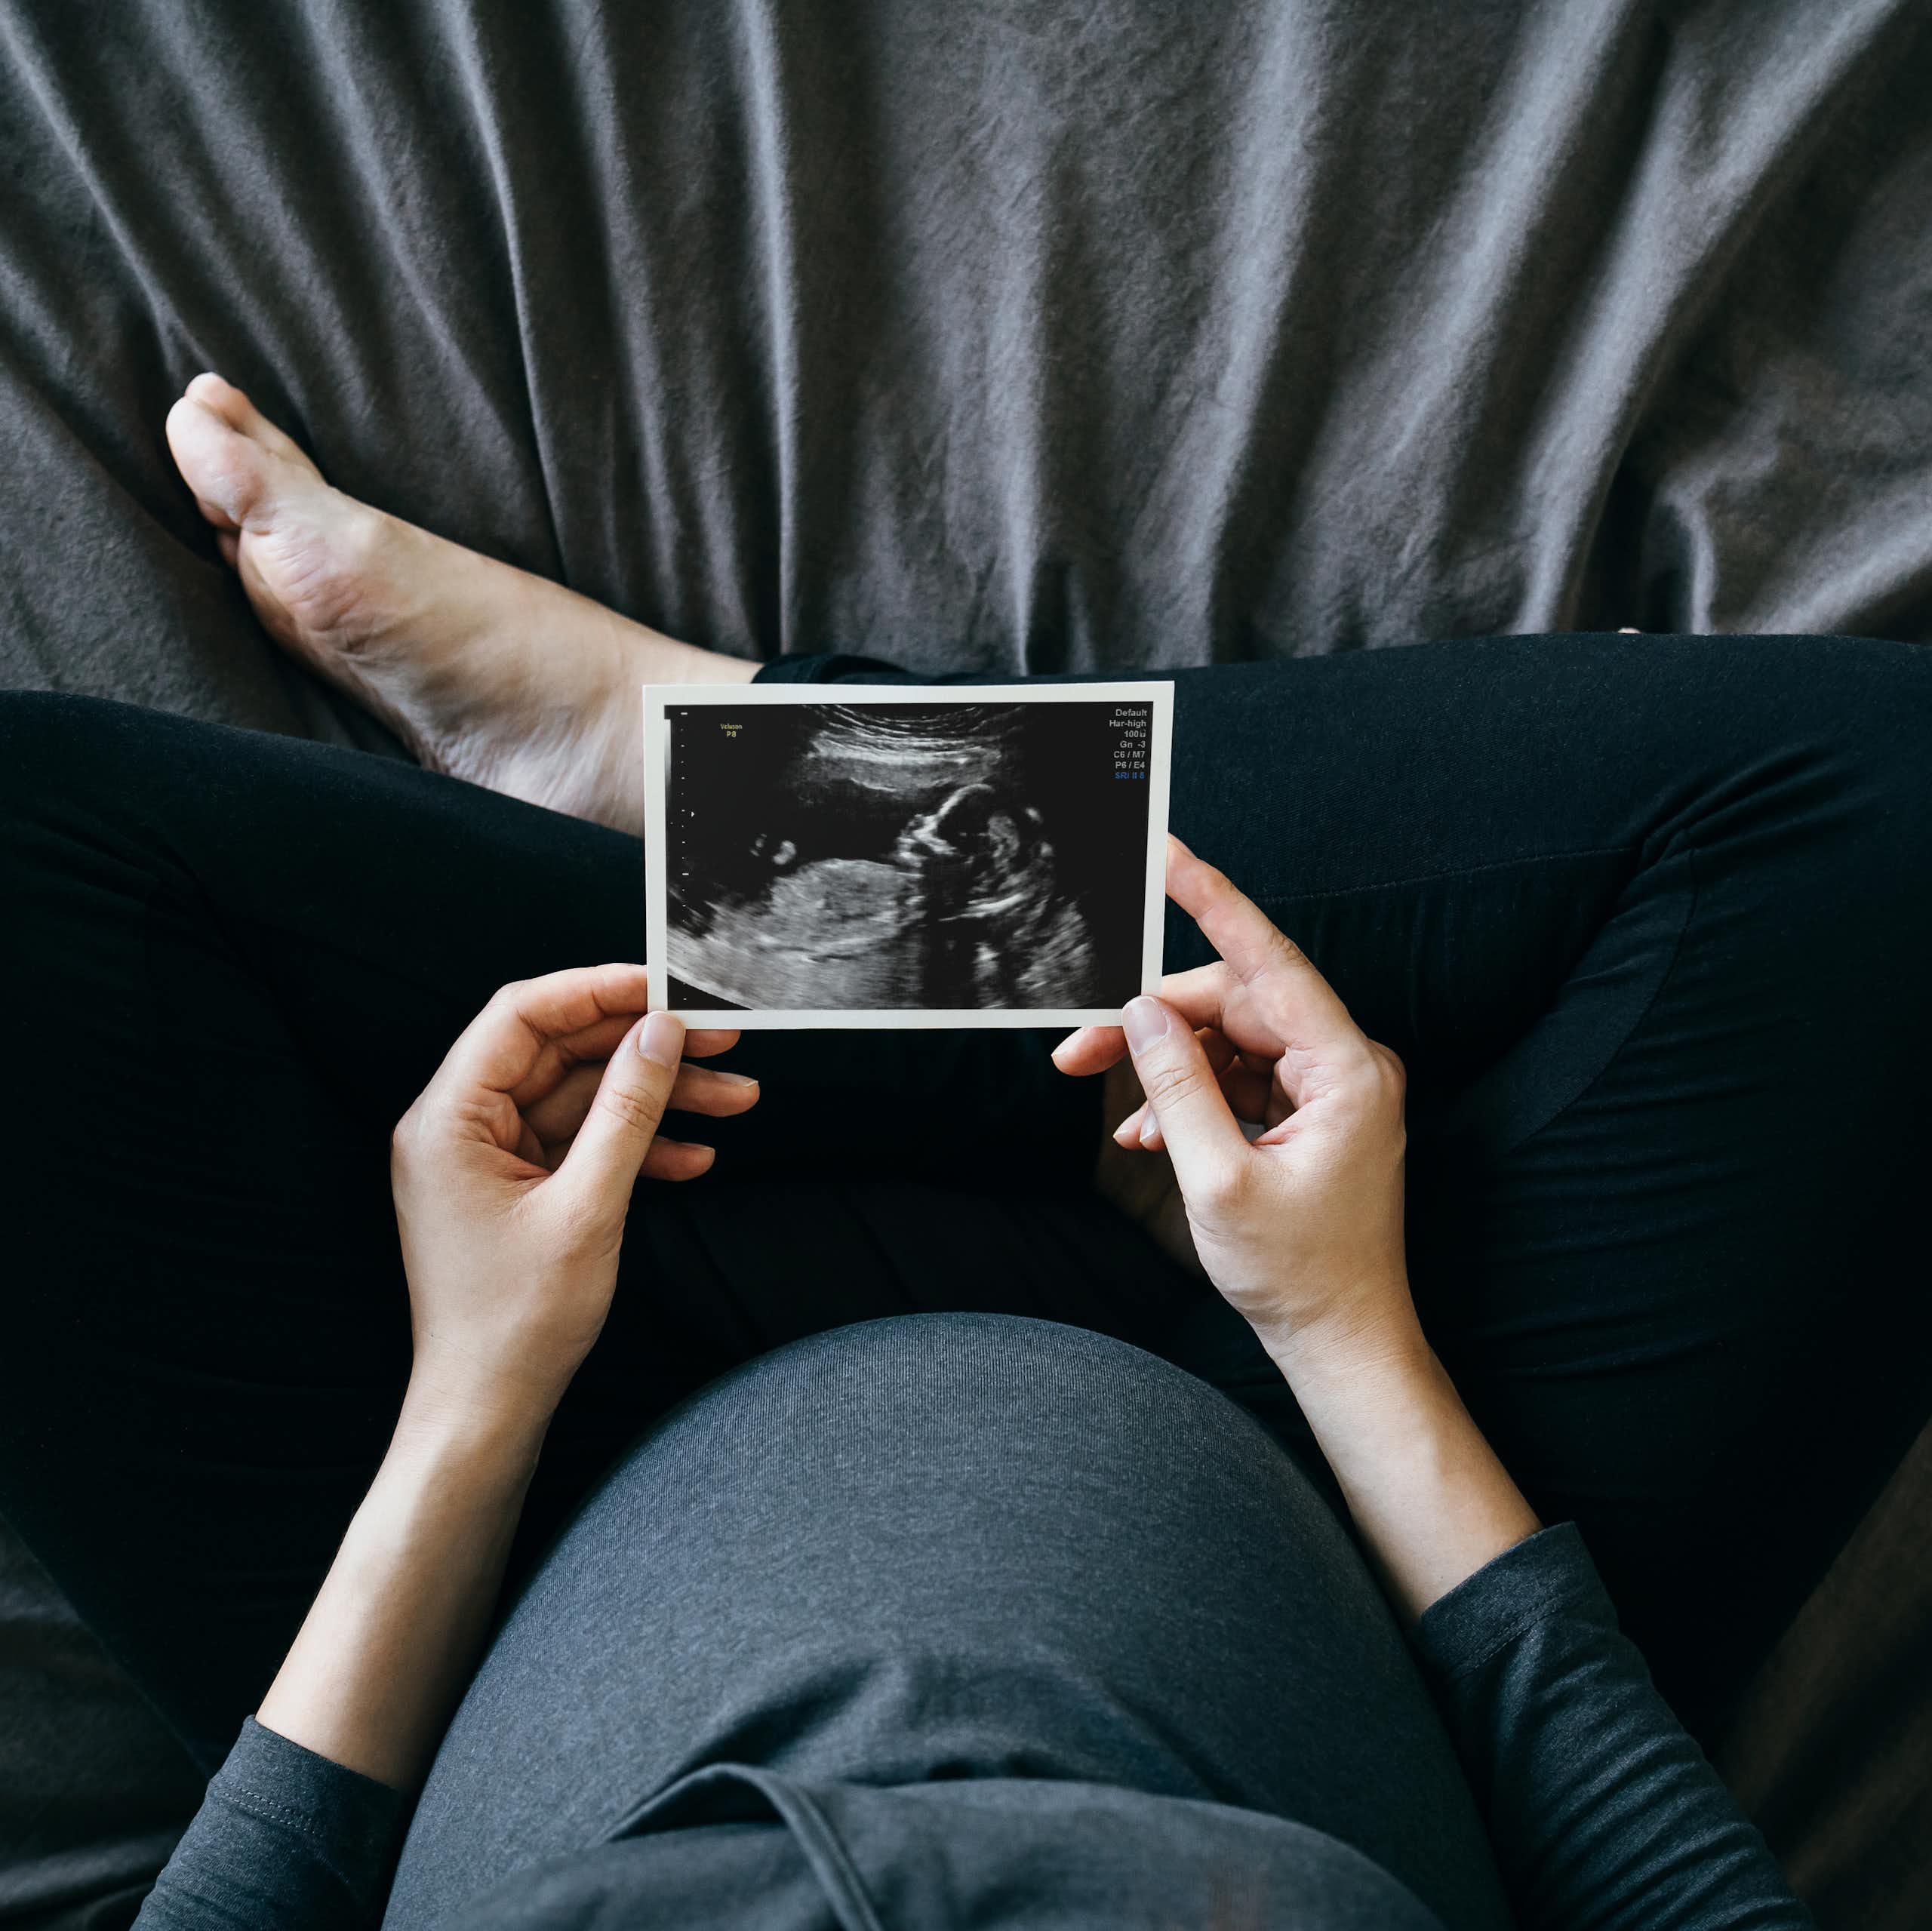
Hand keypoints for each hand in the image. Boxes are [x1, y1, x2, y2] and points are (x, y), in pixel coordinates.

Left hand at [390, 963, 755, 1427]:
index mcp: (447, 1120)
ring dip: (658, 1098)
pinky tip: (696, 1156)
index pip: (521, 1017)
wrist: (487, 1412)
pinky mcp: (519, 1191)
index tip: (665, 985)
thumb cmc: (515, 1324)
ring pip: (584, 1099)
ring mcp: (490, 1160)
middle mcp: (460, 1129)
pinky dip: (639, 1145)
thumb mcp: (587, 1209)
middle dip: (646, 1047)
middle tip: (722, 1039)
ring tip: (736, 1098)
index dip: (597, 991)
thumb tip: (660, 1033)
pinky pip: (583, 1144)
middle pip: (562, 1054)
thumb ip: (627, 1112)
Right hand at [1055, 839, 1414, 1373]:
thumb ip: (1178, 1088)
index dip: (1214, 904)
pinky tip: (1151, 1135)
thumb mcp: (1219, 1182)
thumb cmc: (1298, 1274)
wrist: (1341, 1342)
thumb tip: (1141, 1016)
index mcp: (1347, 1070)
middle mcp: (1346, 1067)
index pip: (1270, 962)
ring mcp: (1329, 1091)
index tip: (1170, 856)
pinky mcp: (1309, 1116)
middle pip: (1234, 1006)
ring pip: (1228, 1044)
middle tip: (1078, 1049)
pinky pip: (1239, 1081)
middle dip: (1154, 1024)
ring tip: (1118, 1114)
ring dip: (1168, 1072)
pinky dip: (1192, 1101)